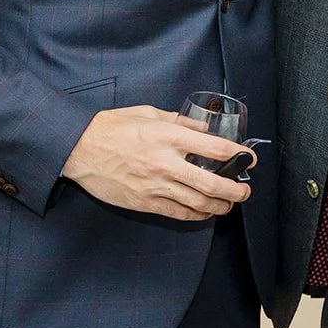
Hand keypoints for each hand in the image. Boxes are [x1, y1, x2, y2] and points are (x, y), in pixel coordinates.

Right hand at [61, 105, 252, 220]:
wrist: (78, 149)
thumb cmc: (110, 127)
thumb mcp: (147, 112)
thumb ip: (179, 121)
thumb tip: (203, 128)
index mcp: (168, 136)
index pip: (214, 147)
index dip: (237, 154)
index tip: (249, 158)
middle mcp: (165, 162)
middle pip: (211, 182)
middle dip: (235, 190)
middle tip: (245, 191)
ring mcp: (155, 185)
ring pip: (198, 203)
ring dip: (220, 206)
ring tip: (229, 204)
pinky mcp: (144, 202)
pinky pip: (177, 213)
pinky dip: (196, 215)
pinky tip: (205, 212)